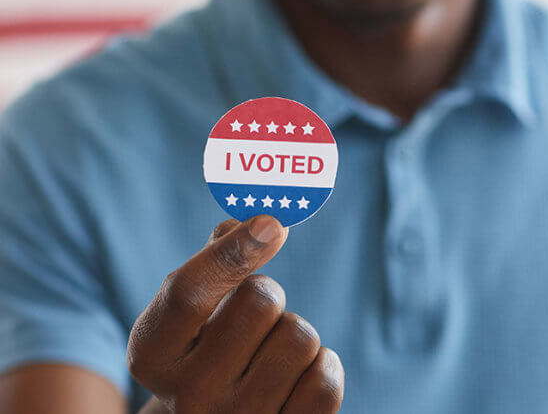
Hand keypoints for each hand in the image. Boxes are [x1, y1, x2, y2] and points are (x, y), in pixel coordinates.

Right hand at [127, 216, 343, 413]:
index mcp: (152, 353)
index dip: (234, 251)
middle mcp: (188, 394)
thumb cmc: (207, 347)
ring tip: (270, 352)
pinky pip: (325, 379)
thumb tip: (261, 224)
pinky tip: (298, 374)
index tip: (272, 223)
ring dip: (293, 332)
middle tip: (255, 318)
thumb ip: (216, 260)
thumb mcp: (192, 309)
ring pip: (299, 336)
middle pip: (260, 300)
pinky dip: (323, 365)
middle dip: (268, 295)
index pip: (190, 291)